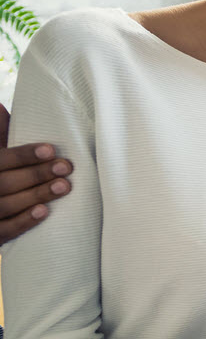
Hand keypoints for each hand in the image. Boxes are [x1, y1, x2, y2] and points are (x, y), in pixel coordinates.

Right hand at [0, 106, 73, 243]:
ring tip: (63, 187)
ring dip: (35, 196)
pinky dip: (22, 223)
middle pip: (4, 183)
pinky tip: (44, 213)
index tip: (51, 149)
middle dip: (36, 174)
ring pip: (5, 206)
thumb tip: (0, 107)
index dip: (23, 154)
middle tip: (66, 168)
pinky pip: (3, 231)